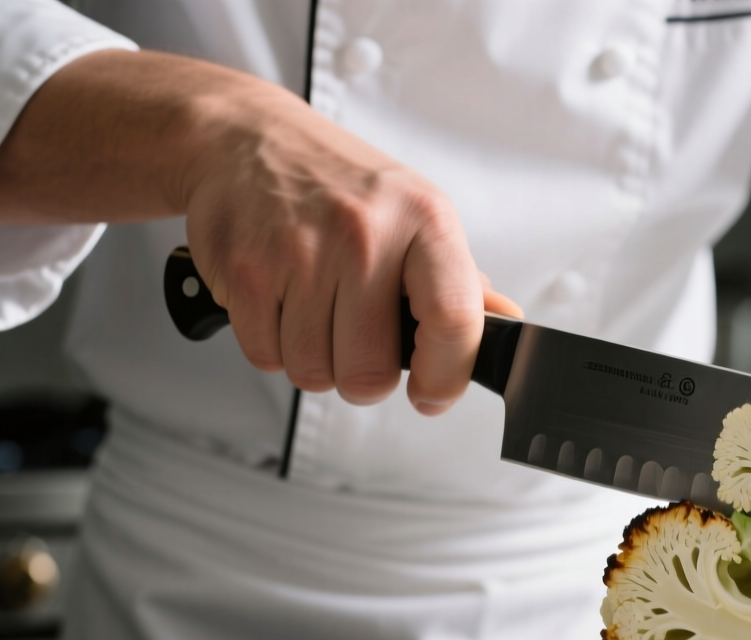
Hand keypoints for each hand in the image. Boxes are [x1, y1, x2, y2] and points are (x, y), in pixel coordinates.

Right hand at [0, 49, 499, 415]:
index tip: (434, 393)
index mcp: (424, 220)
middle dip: (365, 378)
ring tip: (318, 313)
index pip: (455, 321)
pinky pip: (267, 357)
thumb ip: (460, 279)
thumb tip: (506, 323)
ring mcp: (300, 253)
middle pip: (370, 371)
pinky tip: (283, 303)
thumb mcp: (416, 214)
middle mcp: (364, 234)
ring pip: (315, 373)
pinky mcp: (245, 271)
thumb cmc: (339, 183)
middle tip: (360, 344)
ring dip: (317, 361)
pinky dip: (274, 346)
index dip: (447, 377)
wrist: (244, 136)